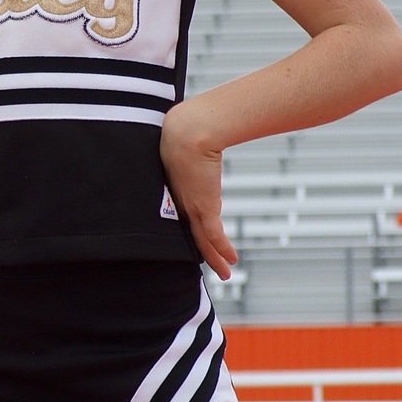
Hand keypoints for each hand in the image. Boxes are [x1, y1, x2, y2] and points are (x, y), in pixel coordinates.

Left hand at [160, 103, 237, 279]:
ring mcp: (191, 206)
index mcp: (172, 189)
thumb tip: (192, 137)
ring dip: (214, 258)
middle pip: (189, 234)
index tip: (190, 241)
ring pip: (202, 241)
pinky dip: (221, 250)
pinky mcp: (204, 206)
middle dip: (200, 252)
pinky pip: (213, 236)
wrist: (188, 131)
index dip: (185, 231)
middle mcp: (179, 202)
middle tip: (207, 265)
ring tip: (223, 272)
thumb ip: (188, 146)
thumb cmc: (185, 130)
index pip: (179, 217)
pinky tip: (229, 261)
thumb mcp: (183, 142)